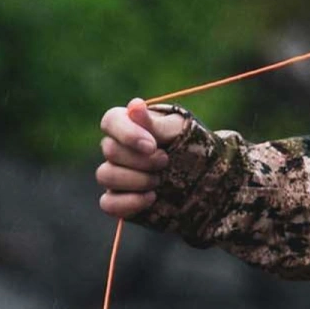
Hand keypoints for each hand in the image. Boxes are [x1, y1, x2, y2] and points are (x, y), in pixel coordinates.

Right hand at [97, 97, 189, 217]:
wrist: (204, 178)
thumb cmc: (190, 146)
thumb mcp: (179, 131)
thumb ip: (155, 123)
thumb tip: (134, 105)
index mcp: (131, 124)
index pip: (111, 120)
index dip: (127, 134)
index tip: (152, 145)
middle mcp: (118, 148)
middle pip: (109, 150)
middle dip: (141, 159)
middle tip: (165, 161)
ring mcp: (116, 174)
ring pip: (105, 175)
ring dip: (136, 179)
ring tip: (159, 179)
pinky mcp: (119, 199)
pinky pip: (107, 203)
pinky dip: (129, 202)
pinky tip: (151, 197)